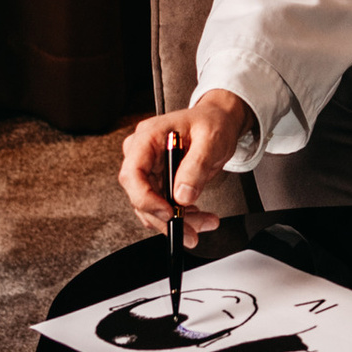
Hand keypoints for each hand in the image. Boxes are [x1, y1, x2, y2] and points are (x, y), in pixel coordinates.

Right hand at [118, 88, 254, 237]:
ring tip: (204, 222)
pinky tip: (198, 216)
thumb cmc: (212, 122)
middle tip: (192, 230)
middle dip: (166, 218)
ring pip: (152, 207)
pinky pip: (162, 206)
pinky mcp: (158, 181)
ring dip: (176, 221)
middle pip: (140, 196)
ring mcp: (149, 169)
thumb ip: (196, 166)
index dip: (146, 198)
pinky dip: (180, 216)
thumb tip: (183, 195)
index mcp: (148, 136)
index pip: (132, 173)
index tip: (168, 213)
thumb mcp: (211, 139)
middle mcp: (143, 154)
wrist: (219, 121)